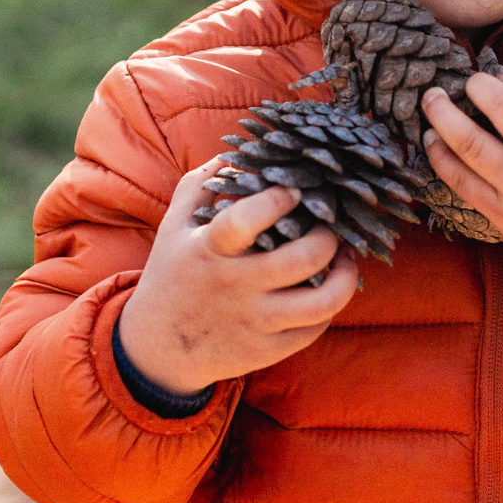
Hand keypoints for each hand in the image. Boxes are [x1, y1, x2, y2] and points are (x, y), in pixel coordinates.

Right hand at [117, 157, 361, 396]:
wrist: (158, 350)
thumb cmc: (172, 276)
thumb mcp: (174, 227)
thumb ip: (200, 185)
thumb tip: (232, 152)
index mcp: (210, 250)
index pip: (246, 220)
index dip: (278, 199)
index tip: (295, 190)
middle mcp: (235, 286)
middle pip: (301, 259)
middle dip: (328, 237)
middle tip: (329, 228)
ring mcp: (254, 321)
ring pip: (321, 303)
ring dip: (344, 276)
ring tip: (343, 260)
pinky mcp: (267, 350)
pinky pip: (315, 329)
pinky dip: (329, 306)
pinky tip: (325, 289)